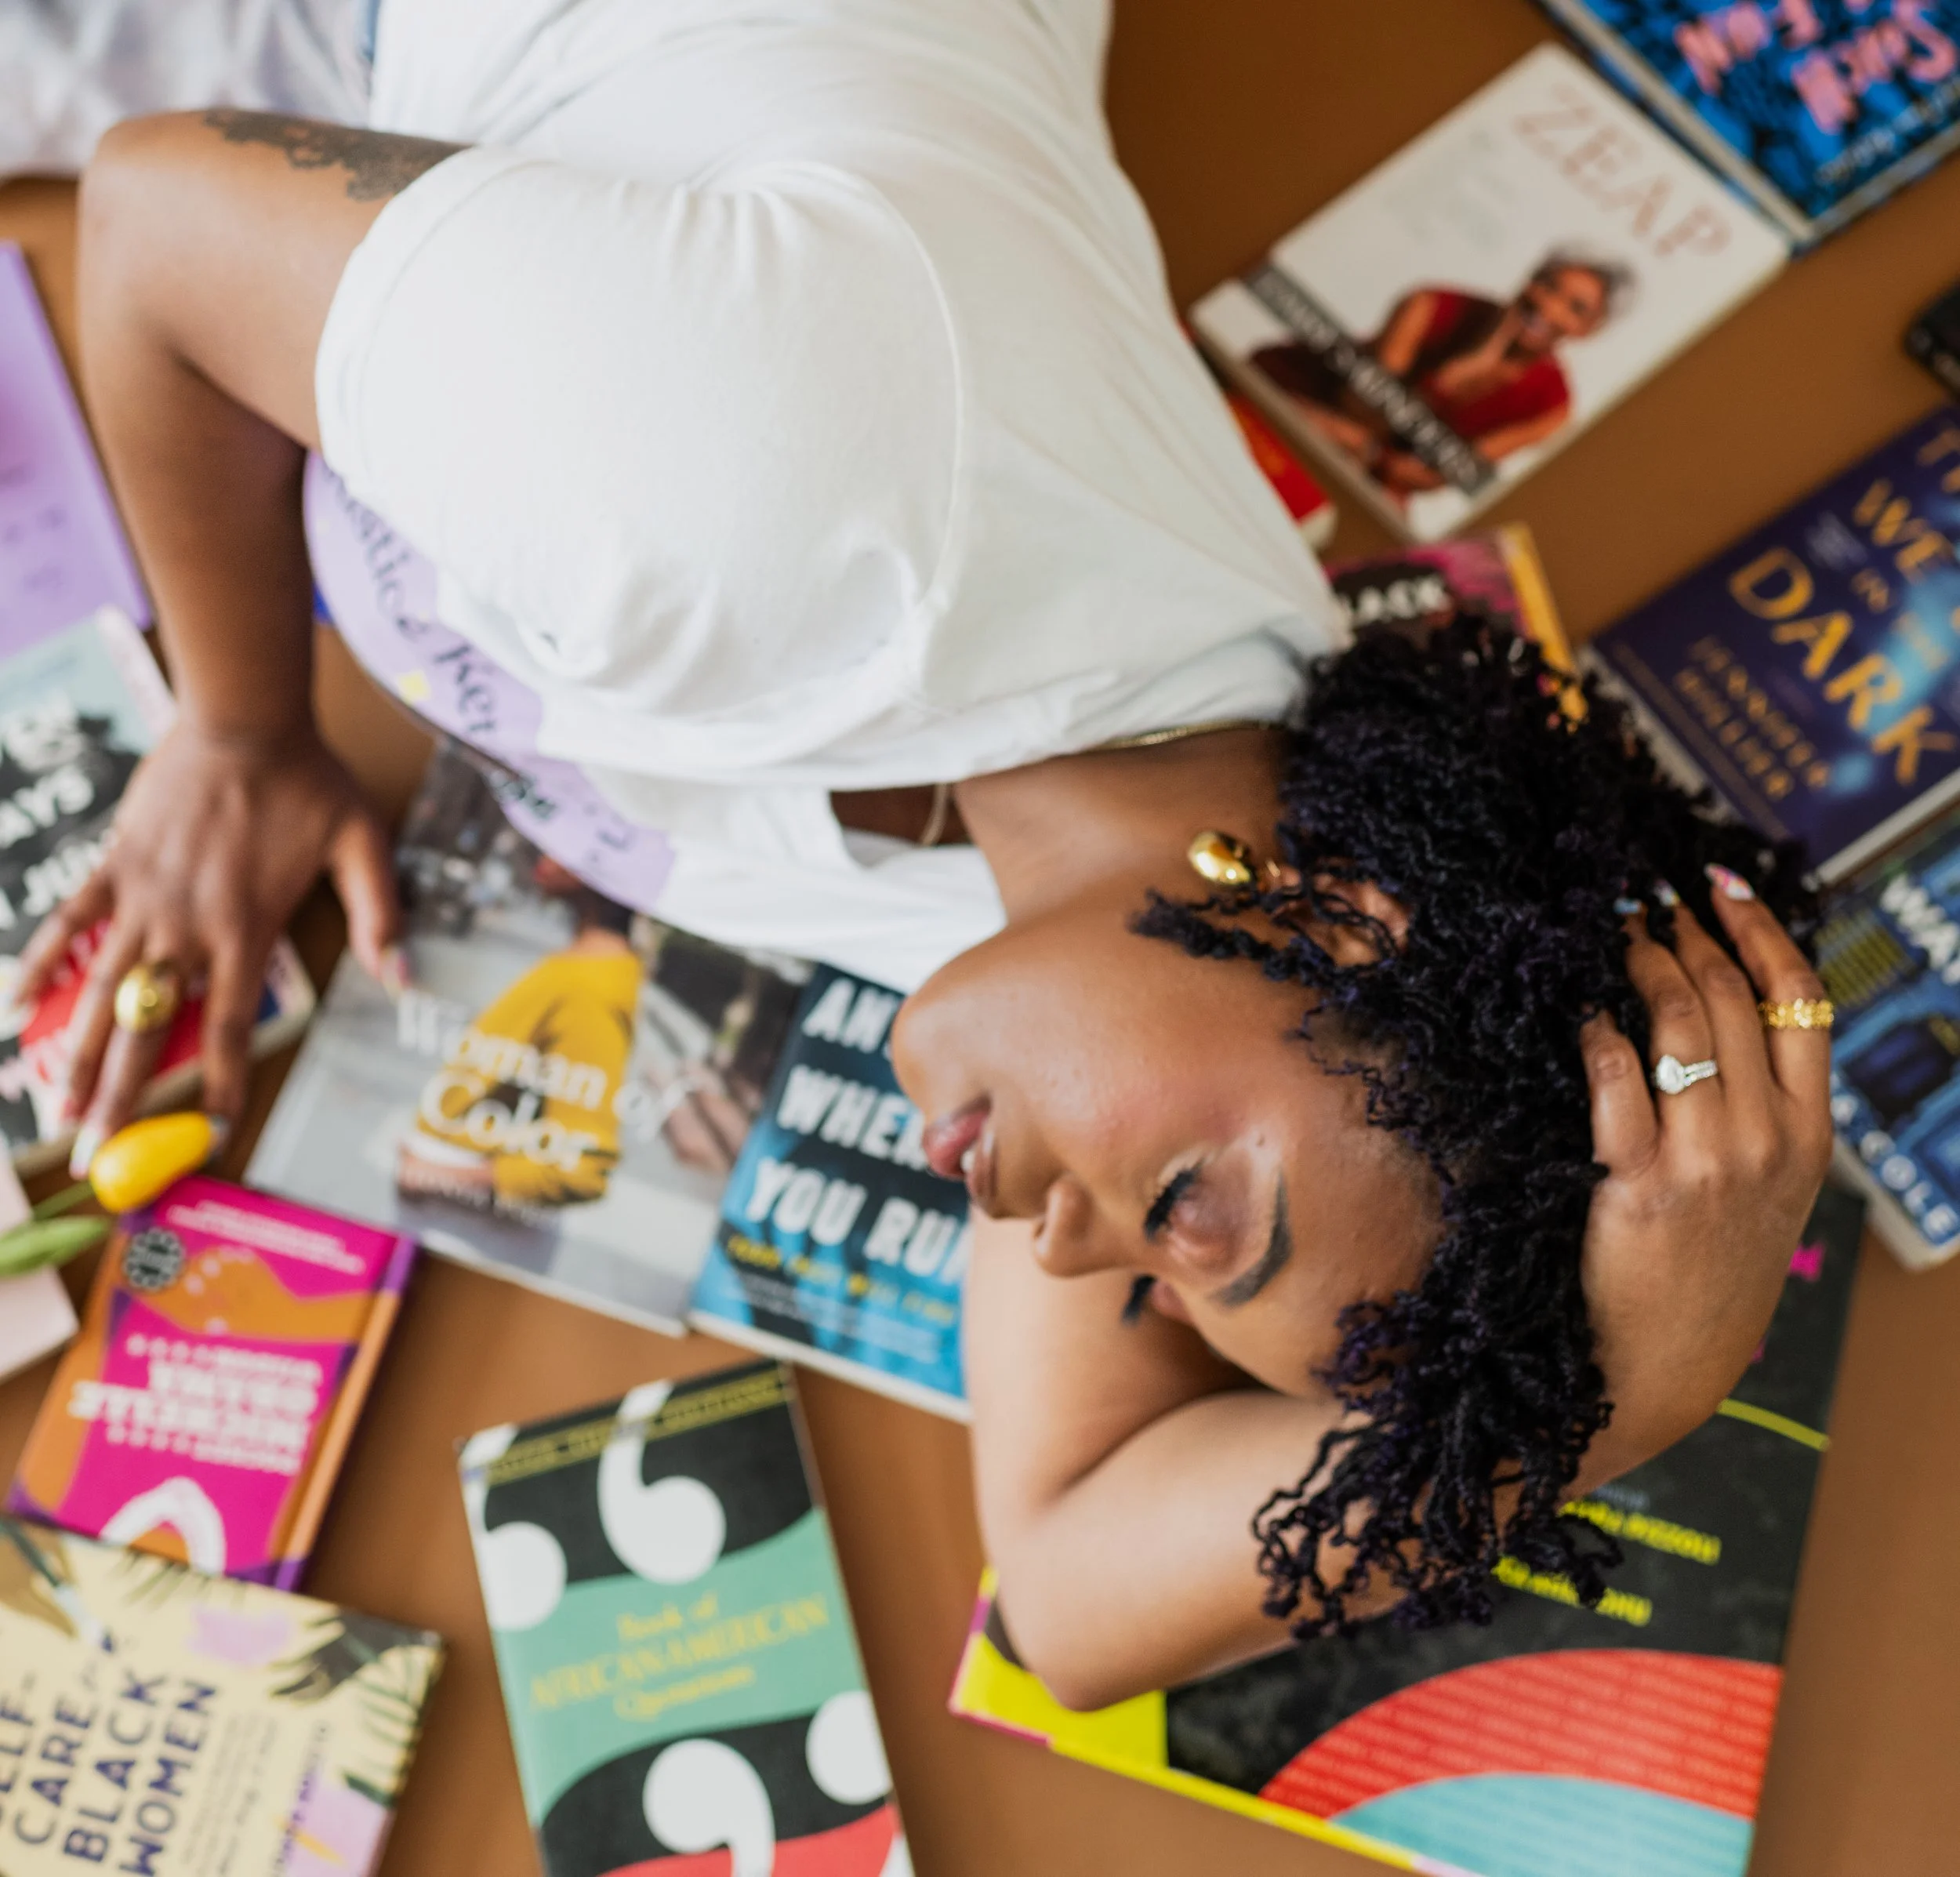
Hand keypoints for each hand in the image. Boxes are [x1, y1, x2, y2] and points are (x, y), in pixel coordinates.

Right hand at [15, 720, 400, 1160]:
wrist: (244, 717)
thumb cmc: (309, 782)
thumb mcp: (363, 846)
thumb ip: (380, 917)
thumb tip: (404, 979)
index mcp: (246, 930)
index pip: (232, 1027)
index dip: (222, 1084)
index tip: (213, 1135)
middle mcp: (186, 926)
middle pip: (150, 1028)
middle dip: (126, 1096)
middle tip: (100, 1154)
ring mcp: (142, 897)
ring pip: (101, 991)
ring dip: (76, 1053)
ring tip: (57, 1111)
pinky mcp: (112, 865)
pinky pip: (66, 924)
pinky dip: (37, 963)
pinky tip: (13, 1007)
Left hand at [1576, 878, 1833, 1477]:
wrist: (1657, 1372)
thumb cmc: (1701, 1275)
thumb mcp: (1765, 1195)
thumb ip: (1760, 1113)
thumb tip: (1718, 1014)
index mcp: (1810, 1137)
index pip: (1803, 1002)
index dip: (1761, 928)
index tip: (1719, 883)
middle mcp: (1770, 1140)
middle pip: (1731, 997)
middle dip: (1683, 932)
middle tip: (1640, 898)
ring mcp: (1709, 1160)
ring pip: (1678, 1021)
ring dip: (1638, 961)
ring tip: (1608, 933)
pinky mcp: (1641, 1181)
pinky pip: (1615, 1074)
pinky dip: (1593, 1026)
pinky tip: (1574, 1004)